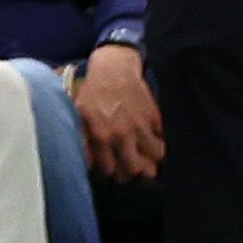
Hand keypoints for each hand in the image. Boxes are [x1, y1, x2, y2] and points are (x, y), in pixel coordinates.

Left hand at [77, 46, 162, 179]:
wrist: (114, 70)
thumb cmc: (93, 92)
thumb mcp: (79, 114)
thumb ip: (81, 138)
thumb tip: (85, 161)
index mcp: (101, 135)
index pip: (110, 168)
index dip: (111, 173)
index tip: (113, 171)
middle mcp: (122, 133)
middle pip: (137, 168)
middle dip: (134, 173)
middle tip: (132, 169)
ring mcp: (141, 126)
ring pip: (156, 155)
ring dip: (152, 159)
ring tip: (147, 157)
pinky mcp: (155, 117)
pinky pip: (163, 138)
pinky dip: (159, 141)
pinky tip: (153, 140)